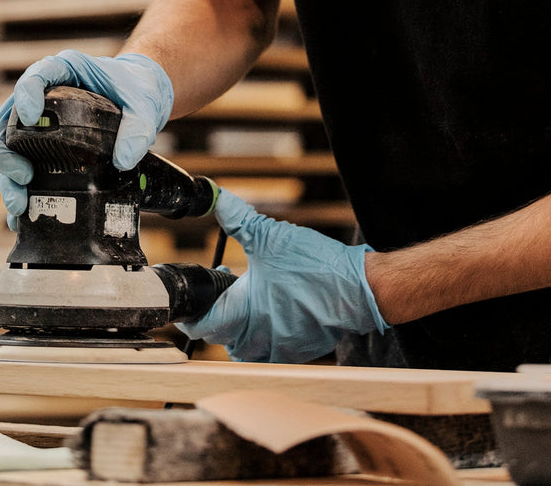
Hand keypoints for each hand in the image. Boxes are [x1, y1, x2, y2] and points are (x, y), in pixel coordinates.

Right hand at [0, 51, 173, 222]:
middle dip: (6, 150)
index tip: (32, 117)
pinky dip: (18, 186)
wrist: (141, 95)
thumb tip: (124, 161)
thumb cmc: (138, 90)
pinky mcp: (43, 141)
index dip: (27, 94)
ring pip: (8, 143)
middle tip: (23, 177)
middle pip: (9, 117)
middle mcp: (45, 92)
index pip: (37, 75)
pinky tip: (22, 213)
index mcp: (66, 70)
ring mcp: (40, 119)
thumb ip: (139, 128)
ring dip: (7, 175)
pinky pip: (22, 161)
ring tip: (19, 205)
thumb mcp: (144, 104)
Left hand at [176, 189, 387, 361]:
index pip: (202, 327)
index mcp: (244, 315)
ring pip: (244, 346)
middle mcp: (259, 339)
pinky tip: (274, 304)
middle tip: (225, 284)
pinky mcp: (300, 350)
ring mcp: (280, 349)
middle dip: (216, 312)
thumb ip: (239, 218)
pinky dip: (264, 330)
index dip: (191, 313)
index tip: (192, 296)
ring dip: (239, 324)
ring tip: (247, 296)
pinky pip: (270, 348)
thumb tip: (217, 199)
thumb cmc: (316, 267)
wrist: (360, 290)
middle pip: (220, 338)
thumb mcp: (270, 235)